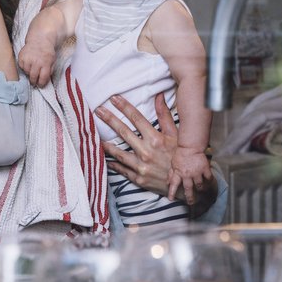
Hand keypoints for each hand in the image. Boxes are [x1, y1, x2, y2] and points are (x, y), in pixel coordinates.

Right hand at [17, 39, 56, 86]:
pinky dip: (24, 67)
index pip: (42, 78)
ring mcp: (28, 59)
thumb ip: (50, 71)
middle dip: (34, 81)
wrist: (39, 40)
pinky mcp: (21, 57)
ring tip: (32, 69)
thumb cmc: (47, 52)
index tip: (40, 85)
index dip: (41, 83)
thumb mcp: (53, 61)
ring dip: (29, 73)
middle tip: (34, 81)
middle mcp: (36, 62)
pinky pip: (21, 67)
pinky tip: (28, 63)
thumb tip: (45, 80)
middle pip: (33, 77)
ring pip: (26, 72)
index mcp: (46, 63)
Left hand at [97, 93, 217, 216]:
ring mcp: (141, 167)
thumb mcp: (176, 136)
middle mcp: (146, 152)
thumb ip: (165, 115)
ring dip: (106, 144)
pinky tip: (106, 159)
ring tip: (96, 137)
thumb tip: (159, 96)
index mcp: (156, 139)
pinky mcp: (138, 179)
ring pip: (118, 153)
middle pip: (124, 132)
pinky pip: (122, 170)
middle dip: (110, 119)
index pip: (136, 118)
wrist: (185, 185)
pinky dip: (113, 164)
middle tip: (98, 110)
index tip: (114, 98)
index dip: (124, 107)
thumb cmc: (180, 158)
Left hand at [168, 147, 212, 204]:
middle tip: (191, 203)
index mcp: (178, 173)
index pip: (174, 185)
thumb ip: (171, 174)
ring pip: (199, 185)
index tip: (170, 199)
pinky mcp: (204, 168)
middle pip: (188, 189)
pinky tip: (209, 181)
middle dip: (189, 197)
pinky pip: (208, 177)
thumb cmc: (181, 154)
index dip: (172, 193)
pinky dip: (209, 180)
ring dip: (200, 189)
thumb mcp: (173, 164)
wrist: (190, 146)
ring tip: (201, 190)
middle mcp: (187, 174)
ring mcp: (196, 172)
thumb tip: (167, 183)